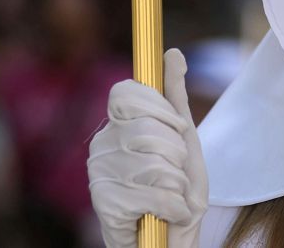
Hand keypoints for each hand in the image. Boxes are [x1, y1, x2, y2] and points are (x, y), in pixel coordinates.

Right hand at [88, 48, 208, 247]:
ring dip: (178, 184)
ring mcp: (99, 175)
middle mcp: (101, 145)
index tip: (177, 127)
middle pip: (148, 129)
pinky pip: (153, 194)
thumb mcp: (184, 137)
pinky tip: (167, 213)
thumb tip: (173, 53)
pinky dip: (173, 206)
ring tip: (172, 195)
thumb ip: (174, 96)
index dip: (159, 108)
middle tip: (177, 173)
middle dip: (177, 154)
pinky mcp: (105, 205)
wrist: (173, 236)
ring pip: (154, 163)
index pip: (127, 93)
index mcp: (117, 123)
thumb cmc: (177, 187)